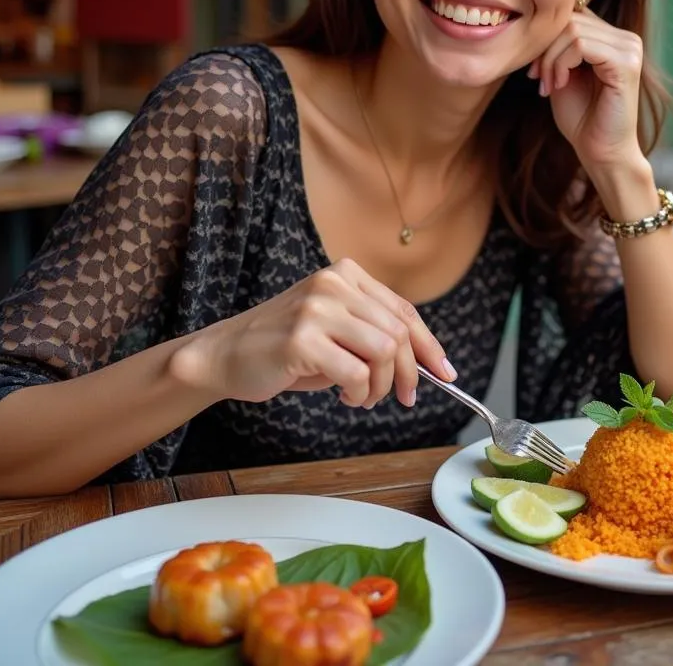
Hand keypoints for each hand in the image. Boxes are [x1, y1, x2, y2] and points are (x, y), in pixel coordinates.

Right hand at [171, 259, 453, 408]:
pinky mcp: (302, 339)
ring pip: (383, 351)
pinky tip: (346, 396)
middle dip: (408, 373)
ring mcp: (317, 309)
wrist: (227, 355)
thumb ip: (373, 332)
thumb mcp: (335, 328)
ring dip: (381, 385)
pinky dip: (361, 392)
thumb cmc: (285, 347)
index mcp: (346, 274)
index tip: (445, 372)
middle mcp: (334, 284)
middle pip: (398, 332)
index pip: (403, 310)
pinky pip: (357, 372)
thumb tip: (424, 362)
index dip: (429, 344)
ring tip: (363, 396)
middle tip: (402, 397)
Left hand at [528, 6, 643, 170]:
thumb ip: (558, 47)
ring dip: (551, 59)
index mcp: (613, 38)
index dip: (548, 38)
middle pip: (571, 19)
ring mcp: (629, 49)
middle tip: (538, 79)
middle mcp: (626, 38)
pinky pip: (582, 45)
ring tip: (549, 85)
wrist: (601, 152)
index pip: (573, 14)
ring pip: (574, 30)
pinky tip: (560, 85)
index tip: (535, 70)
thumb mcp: (562, 73)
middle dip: (545, 49)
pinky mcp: (626, 63)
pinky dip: (562, 63)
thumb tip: (538, 20)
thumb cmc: (582, 118)